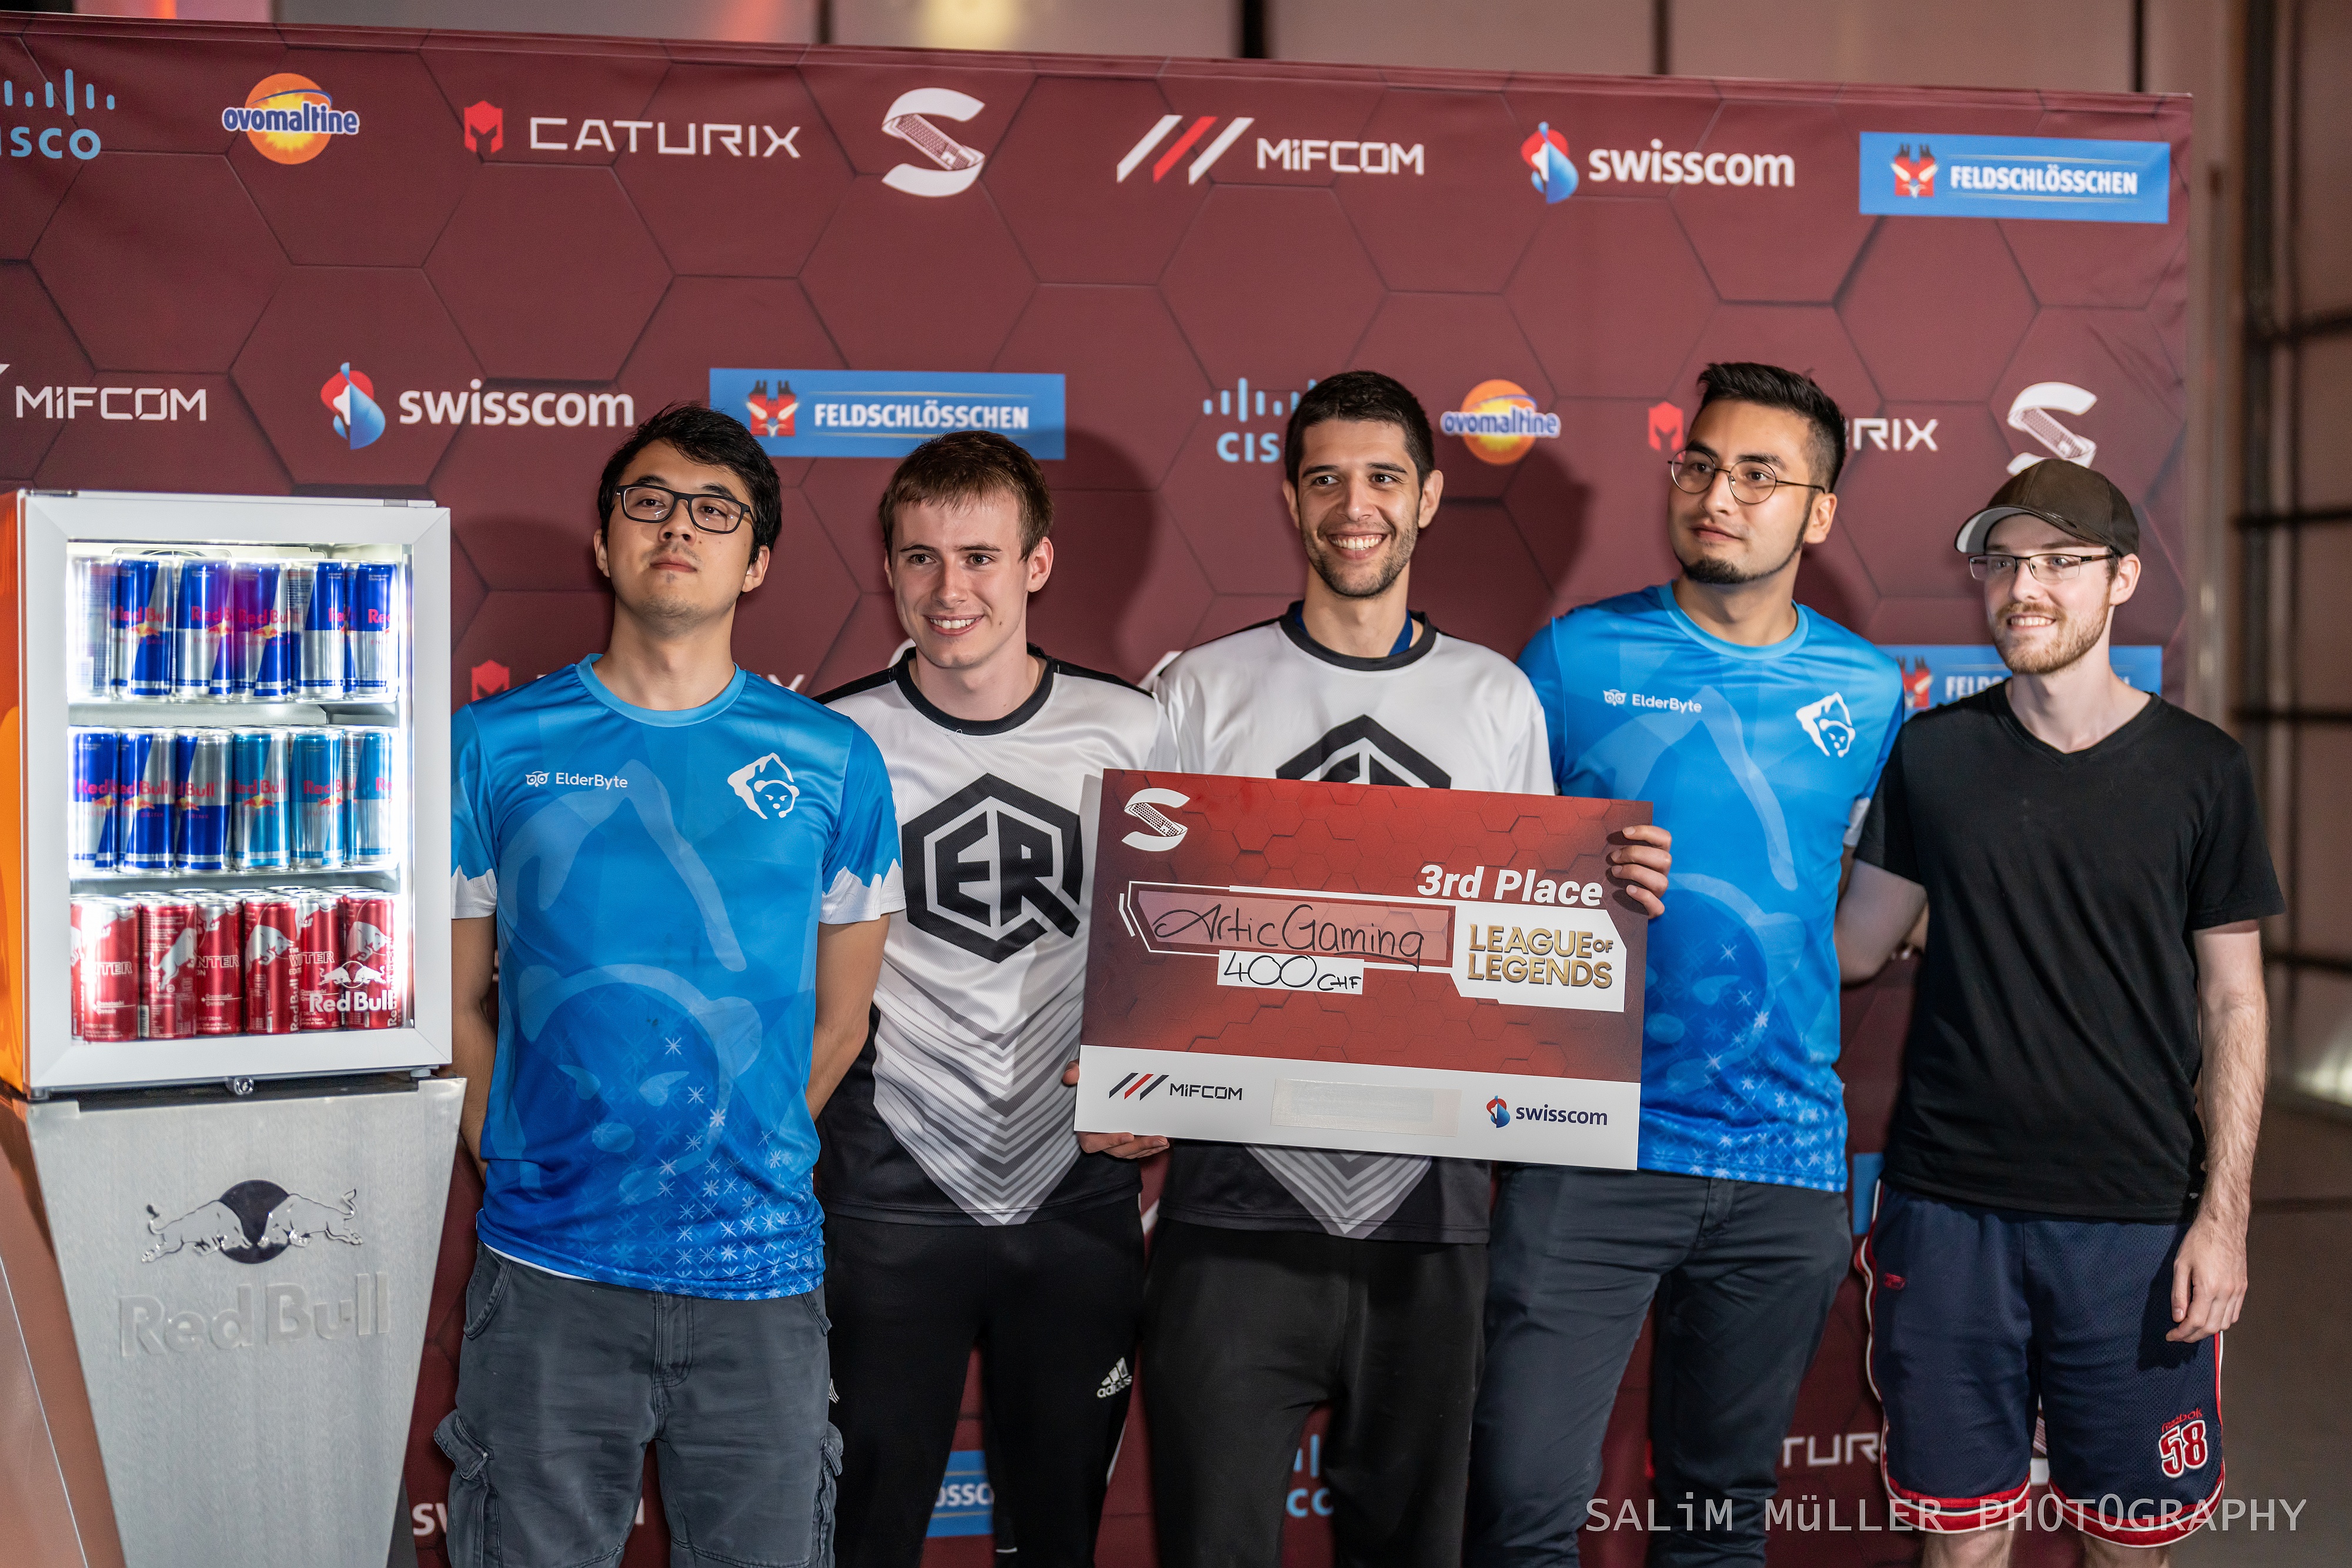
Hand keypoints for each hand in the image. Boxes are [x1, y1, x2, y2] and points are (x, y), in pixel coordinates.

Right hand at [1062, 1060, 1169, 1159]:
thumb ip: (1074, 1071)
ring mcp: (1115, 1141)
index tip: (1128, 1135)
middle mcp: (1101, 1138)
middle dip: (1139, 1146)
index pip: (1092, 1143)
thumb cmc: (1090, 1079)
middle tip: (1157, 1138)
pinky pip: (1139, 1150)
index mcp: (1086, 1127)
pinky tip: (1164, 1141)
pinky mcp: (1128, 1140)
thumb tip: (1071, 1076)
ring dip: (1148, 1148)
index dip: (1109, 1142)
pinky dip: (1151, 1147)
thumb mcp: (1080, 1071)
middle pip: (1118, 1150)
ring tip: (1164, 1140)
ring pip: (1131, 1152)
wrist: (1104, 1080)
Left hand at [1608, 823, 1671, 917]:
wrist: (1615, 902)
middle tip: (1614, 857)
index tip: (1625, 832)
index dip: (1647, 832)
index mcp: (1657, 855)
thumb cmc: (1617, 872)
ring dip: (1636, 873)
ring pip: (1661, 881)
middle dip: (1636, 854)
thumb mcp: (1620, 855)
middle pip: (1664, 859)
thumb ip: (1620, 844)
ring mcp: (1659, 891)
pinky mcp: (1653, 909)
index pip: (1665, 838)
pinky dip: (1642, 896)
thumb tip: (1608, 834)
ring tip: (1615, 872)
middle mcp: (1662, 872)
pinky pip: (1657, 905)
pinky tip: (1628, 890)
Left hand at [2166, 1211, 2246, 1341]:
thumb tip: (2178, 1318)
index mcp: (2209, 1287)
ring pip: (2225, 1323)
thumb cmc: (2199, 1241)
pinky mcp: (2243, 1288)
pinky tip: (2209, 1318)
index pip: (2196, 1321)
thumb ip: (2179, 1294)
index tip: (2171, 1336)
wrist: (2224, 1225)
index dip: (2182, 1333)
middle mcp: (2227, 1293)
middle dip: (2193, 1335)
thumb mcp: (2180, 1265)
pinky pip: (2234, 1313)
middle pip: (2211, 1327)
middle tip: (2179, 1335)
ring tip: (2192, 1328)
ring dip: (2208, 1331)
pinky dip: (2222, 1321)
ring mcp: (2238, 1291)